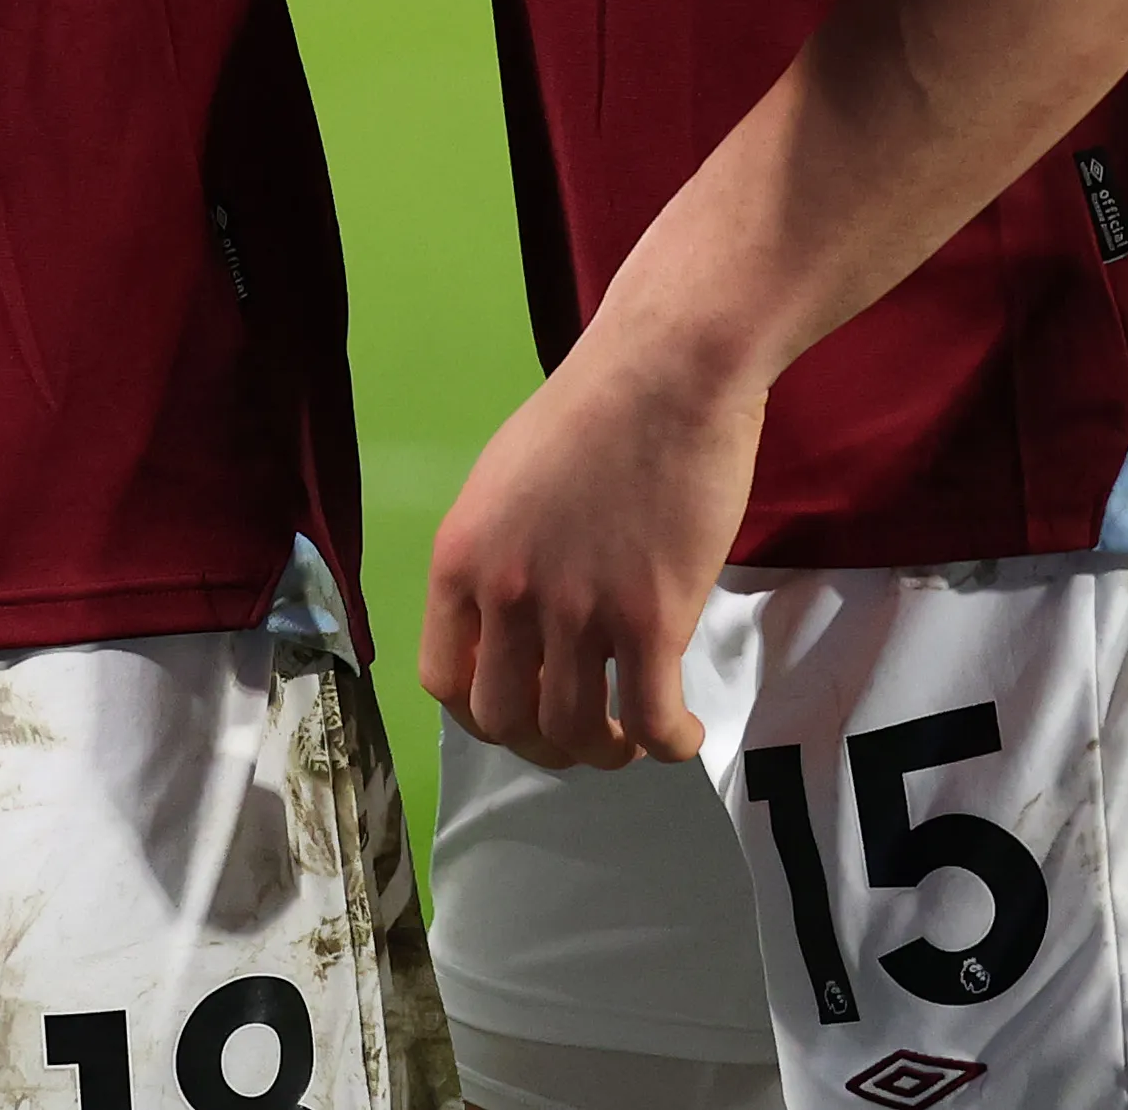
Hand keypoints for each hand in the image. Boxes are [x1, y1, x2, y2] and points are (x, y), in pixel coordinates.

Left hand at [420, 339, 762, 767]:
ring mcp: (578, 611)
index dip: (483, 713)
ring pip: (576, 733)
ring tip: (631, 738)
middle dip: (542, 744)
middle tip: (581, 731)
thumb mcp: (503, 486)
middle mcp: (506, 594)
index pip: (444, 680)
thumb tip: (515, 622)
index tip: (522, 708)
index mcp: (460, 559)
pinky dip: (668, 744)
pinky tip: (683, 733)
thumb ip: (498, 557)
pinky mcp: (652, 619)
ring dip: (605, 752)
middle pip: (504, 721)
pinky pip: (651, 720)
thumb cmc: (590, 416)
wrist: (663, 376)